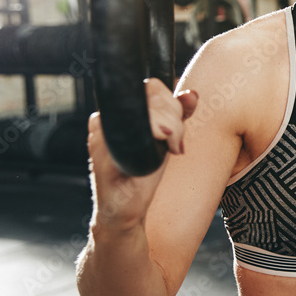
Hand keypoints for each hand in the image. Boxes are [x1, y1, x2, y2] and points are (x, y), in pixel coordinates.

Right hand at [87, 79, 198, 230]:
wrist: (125, 208)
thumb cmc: (142, 174)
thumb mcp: (165, 140)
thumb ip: (176, 116)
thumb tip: (192, 94)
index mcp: (120, 112)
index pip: (151, 86)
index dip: (171, 102)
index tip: (175, 129)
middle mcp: (107, 116)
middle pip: (152, 94)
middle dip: (174, 116)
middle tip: (174, 141)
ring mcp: (103, 129)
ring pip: (149, 107)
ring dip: (171, 126)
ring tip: (171, 146)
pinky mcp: (104, 144)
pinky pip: (139, 124)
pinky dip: (159, 130)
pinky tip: (166, 141)